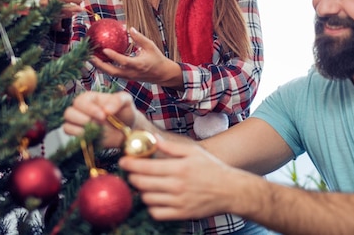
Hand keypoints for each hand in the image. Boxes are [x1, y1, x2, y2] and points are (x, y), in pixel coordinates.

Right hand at [62, 90, 136, 147]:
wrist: (128, 130)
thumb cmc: (125, 112)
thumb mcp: (126, 100)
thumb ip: (118, 100)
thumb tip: (106, 109)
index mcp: (89, 98)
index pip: (80, 101)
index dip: (90, 109)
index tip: (103, 116)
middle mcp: (81, 110)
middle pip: (69, 113)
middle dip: (83, 120)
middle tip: (99, 124)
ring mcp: (79, 124)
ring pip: (67, 126)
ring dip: (81, 130)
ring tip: (97, 130)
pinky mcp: (81, 136)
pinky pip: (72, 138)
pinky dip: (81, 138)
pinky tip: (94, 136)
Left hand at [91, 27, 182, 88]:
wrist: (162, 74)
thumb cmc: (157, 58)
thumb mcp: (150, 46)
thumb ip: (139, 38)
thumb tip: (129, 28)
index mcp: (138, 65)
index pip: (123, 61)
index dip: (113, 56)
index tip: (104, 49)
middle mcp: (131, 73)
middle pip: (112, 72)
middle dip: (100, 65)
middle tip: (90, 57)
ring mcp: (128, 77)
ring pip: (111, 74)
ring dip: (100, 67)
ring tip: (91, 58)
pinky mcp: (127, 78)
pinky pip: (114, 73)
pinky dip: (106, 68)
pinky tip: (100, 61)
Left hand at [118, 136, 237, 220]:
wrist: (230, 191)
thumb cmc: (212, 169)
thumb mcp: (193, 152)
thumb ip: (171, 147)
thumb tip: (153, 139)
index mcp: (178, 168)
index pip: (145, 167)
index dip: (130, 164)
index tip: (123, 161)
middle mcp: (176, 185)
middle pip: (142, 184)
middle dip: (132, 178)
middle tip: (131, 173)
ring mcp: (178, 201)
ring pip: (147, 199)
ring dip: (141, 192)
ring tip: (144, 185)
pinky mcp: (181, 214)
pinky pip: (156, 213)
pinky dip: (151, 207)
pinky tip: (155, 199)